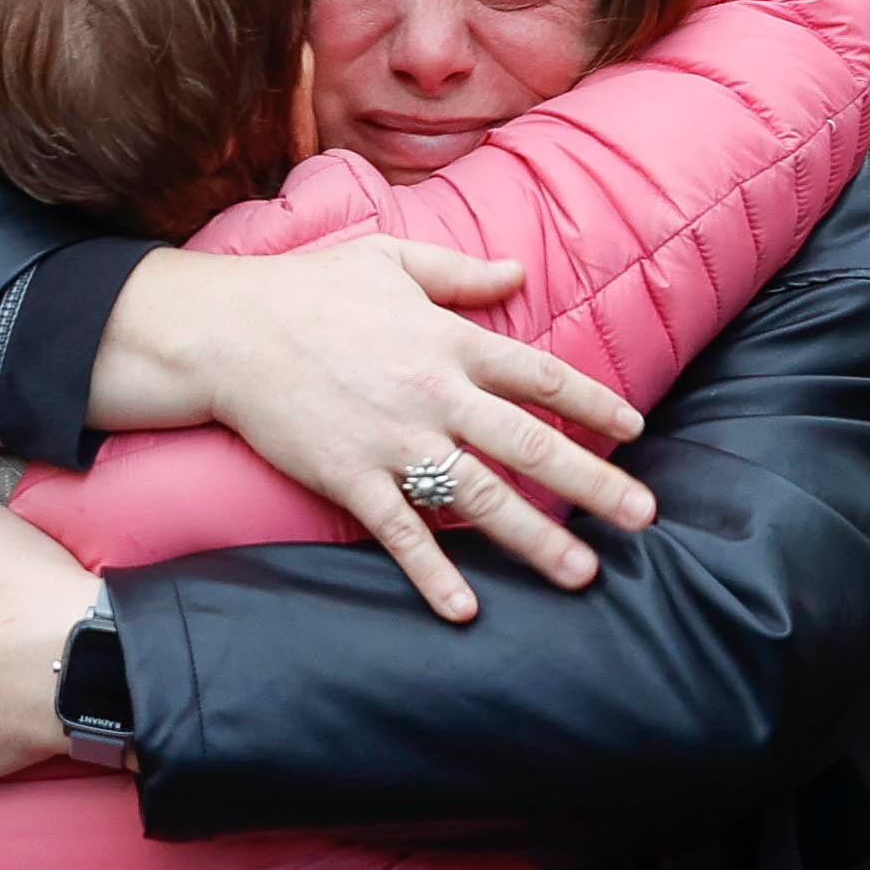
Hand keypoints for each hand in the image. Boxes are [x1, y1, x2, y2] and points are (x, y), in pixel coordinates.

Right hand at [86, 238, 654, 618]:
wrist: (227, 331)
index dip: (592, 403)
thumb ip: (460, 272)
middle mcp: (433, 394)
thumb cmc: (307, 290)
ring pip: (480, 497)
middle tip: (643, 516)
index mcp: (448, 341)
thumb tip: (518, 273)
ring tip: (583, 572)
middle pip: (529, 444)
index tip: (634, 431)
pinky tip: (465, 608)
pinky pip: (401, 532)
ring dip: (536, 539)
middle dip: (594, 482)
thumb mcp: (390, 260)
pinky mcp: (350, 477)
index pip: (538, 375)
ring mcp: (393, 441)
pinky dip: (434, 572)